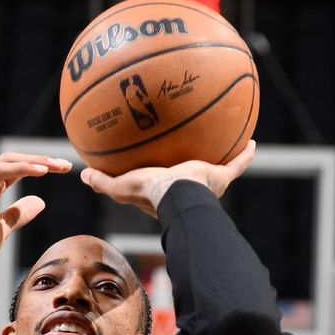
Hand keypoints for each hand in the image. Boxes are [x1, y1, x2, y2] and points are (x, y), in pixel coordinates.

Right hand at [0, 153, 71, 300]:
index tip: (62, 169)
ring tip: (56, 166)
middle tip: (66, 165)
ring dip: (35, 161)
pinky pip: (0, 172)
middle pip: (15, 161)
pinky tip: (41, 170)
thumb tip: (40, 202)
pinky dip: (22, 168)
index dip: (39, 167)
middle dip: (41, 160)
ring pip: (9, 161)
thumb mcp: (2, 230)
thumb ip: (18, 215)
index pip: (17, 170)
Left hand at [80, 140, 255, 217]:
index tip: (159, 172)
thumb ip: (103, 182)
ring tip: (225, 143)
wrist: (178, 194)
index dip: (160, 180)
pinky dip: (245, 154)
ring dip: (222, 159)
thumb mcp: (121, 186)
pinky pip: (238, 164)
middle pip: (192, 177)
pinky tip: (251, 139)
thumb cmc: (150, 193)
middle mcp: (190, 190)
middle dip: (193, 168)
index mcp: (166, 194)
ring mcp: (208, 184)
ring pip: (218, 170)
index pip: (163, 187)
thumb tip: (83, 175)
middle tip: (191, 154)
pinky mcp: (222, 176)